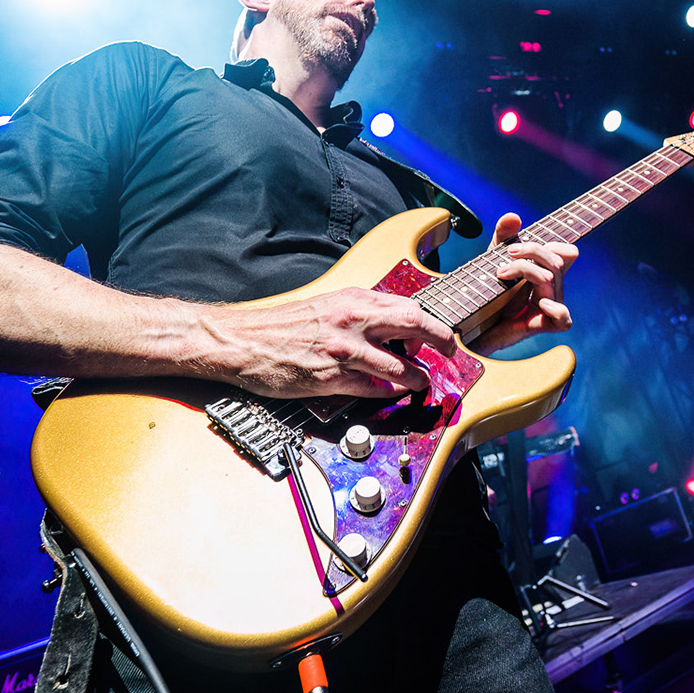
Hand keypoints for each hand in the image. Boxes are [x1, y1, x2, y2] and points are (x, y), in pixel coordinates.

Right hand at [205, 287, 457, 398]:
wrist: (242, 341)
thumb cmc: (283, 325)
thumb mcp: (328, 305)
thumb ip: (361, 313)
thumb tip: (395, 325)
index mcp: (353, 299)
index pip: (409, 305)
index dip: (434, 321)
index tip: (444, 333)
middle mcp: (352, 320)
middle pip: (415, 324)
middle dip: (442, 341)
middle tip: (451, 353)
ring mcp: (344, 350)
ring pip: (401, 365)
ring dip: (419, 377)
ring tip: (422, 382)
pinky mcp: (331, 378)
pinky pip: (373, 388)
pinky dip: (389, 393)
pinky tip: (393, 393)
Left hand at [473, 212, 577, 353]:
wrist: (471, 327)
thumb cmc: (487, 294)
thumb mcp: (493, 257)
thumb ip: (504, 236)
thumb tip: (513, 216)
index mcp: (544, 271)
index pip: (566, 253)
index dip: (555, 244)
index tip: (519, 244)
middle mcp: (550, 289)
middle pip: (556, 260)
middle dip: (532, 250)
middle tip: (508, 252)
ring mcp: (546, 307)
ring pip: (551, 279)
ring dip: (526, 269)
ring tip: (501, 272)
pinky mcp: (539, 325)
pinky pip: (563, 320)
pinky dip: (557, 310)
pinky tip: (541, 303)